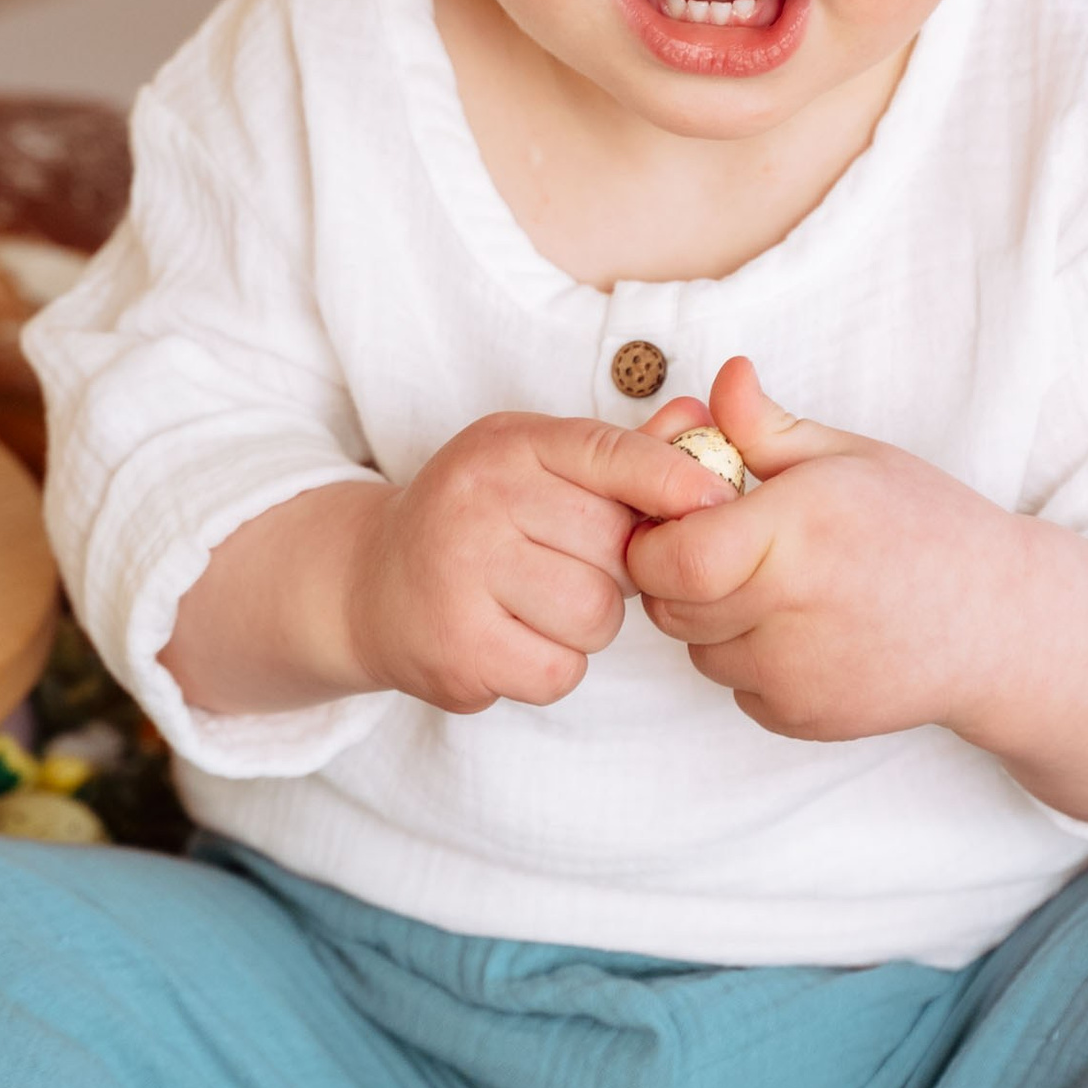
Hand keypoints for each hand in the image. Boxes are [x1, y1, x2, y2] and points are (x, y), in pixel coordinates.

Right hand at [347, 411, 739, 715]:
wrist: (369, 584)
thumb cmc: (475, 520)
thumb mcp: (535, 466)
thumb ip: (619, 453)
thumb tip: (701, 417)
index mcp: (506, 447)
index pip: (610, 454)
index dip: (674, 480)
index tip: (718, 503)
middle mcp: (477, 503)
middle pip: (615, 546)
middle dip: (613, 567)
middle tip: (565, 564)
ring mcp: (460, 576)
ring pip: (595, 615)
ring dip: (585, 623)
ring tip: (536, 605)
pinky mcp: (456, 650)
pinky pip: (559, 670)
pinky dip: (551, 666)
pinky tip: (513, 640)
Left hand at [626, 358, 1087, 819]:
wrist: (1002, 625)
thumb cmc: (928, 526)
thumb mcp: (852, 457)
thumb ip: (768, 427)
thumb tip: (721, 378)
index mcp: (795, 532)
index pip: (666, 556)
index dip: (654, 537)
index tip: (684, 515)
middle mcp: (789, 612)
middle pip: (668, 604)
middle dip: (676, 572)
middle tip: (724, 543)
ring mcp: (795, 676)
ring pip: (696, 648)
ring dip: (712, 617)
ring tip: (775, 583)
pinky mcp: (802, 718)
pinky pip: (736, 685)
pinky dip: (750, 659)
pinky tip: (806, 628)